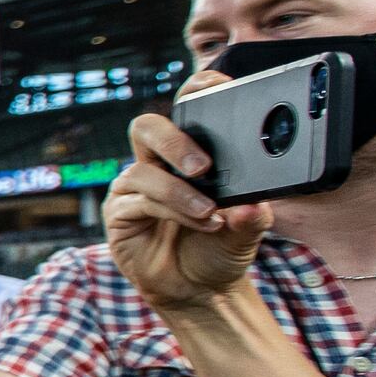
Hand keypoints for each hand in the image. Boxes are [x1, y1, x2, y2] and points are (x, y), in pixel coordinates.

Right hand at [107, 72, 270, 314]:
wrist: (202, 291)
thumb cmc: (221, 248)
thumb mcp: (251, 227)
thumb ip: (255, 212)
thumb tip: (255, 201)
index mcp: (187, 153)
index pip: (185, 109)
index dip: (196, 89)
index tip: (219, 85)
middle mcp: (155, 164)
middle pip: (146, 127)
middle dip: (174, 140)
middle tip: (203, 166)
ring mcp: (133, 189)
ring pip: (142, 170)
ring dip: (179, 192)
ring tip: (211, 213)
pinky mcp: (119, 215)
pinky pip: (138, 202)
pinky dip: (173, 212)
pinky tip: (202, 224)